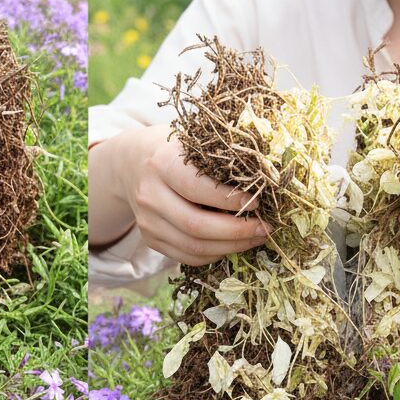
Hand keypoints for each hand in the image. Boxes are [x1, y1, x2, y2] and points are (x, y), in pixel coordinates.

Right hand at [122, 127, 269, 266]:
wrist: (132, 163)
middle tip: (264, 228)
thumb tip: (266, 179)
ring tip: (255, 238)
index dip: (232, 200)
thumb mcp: (192, 143)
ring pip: (193, 247)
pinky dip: (214, 255)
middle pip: (196, 225)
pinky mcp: (149, 239)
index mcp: (162, 164)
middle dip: (236, 231)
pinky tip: (232, 245)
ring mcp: (147, 221)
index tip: (259, 203)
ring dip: (230, 247)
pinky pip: (186, 257)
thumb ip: (220, 158)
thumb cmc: (176, 151)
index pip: (199, 189)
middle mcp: (149, 195)